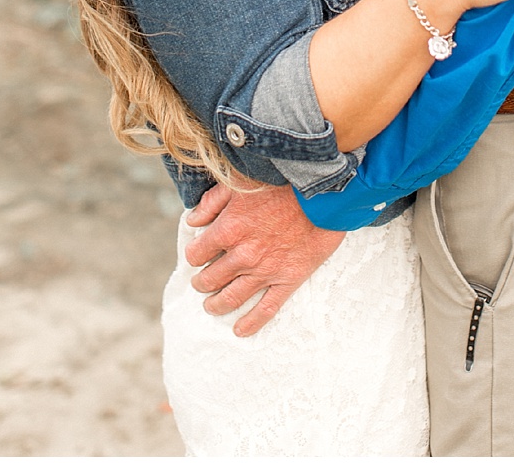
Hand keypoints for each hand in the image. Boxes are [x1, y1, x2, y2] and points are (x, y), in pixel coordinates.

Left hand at [184, 181, 343, 336]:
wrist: (322, 195)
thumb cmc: (279, 184)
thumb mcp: (237, 183)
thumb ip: (210, 203)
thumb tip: (192, 221)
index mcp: (227, 230)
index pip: (196, 254)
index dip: (194, 255)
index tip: (197, 256)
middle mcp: (242, 255)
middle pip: (210, 279)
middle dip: (201, 283)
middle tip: (201, 284)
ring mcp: (265, 271)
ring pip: (232, 297)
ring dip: (217, 305)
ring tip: (211, 307)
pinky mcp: (288, 280)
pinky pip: (266, 309)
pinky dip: (251, 323)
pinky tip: (240, 331)